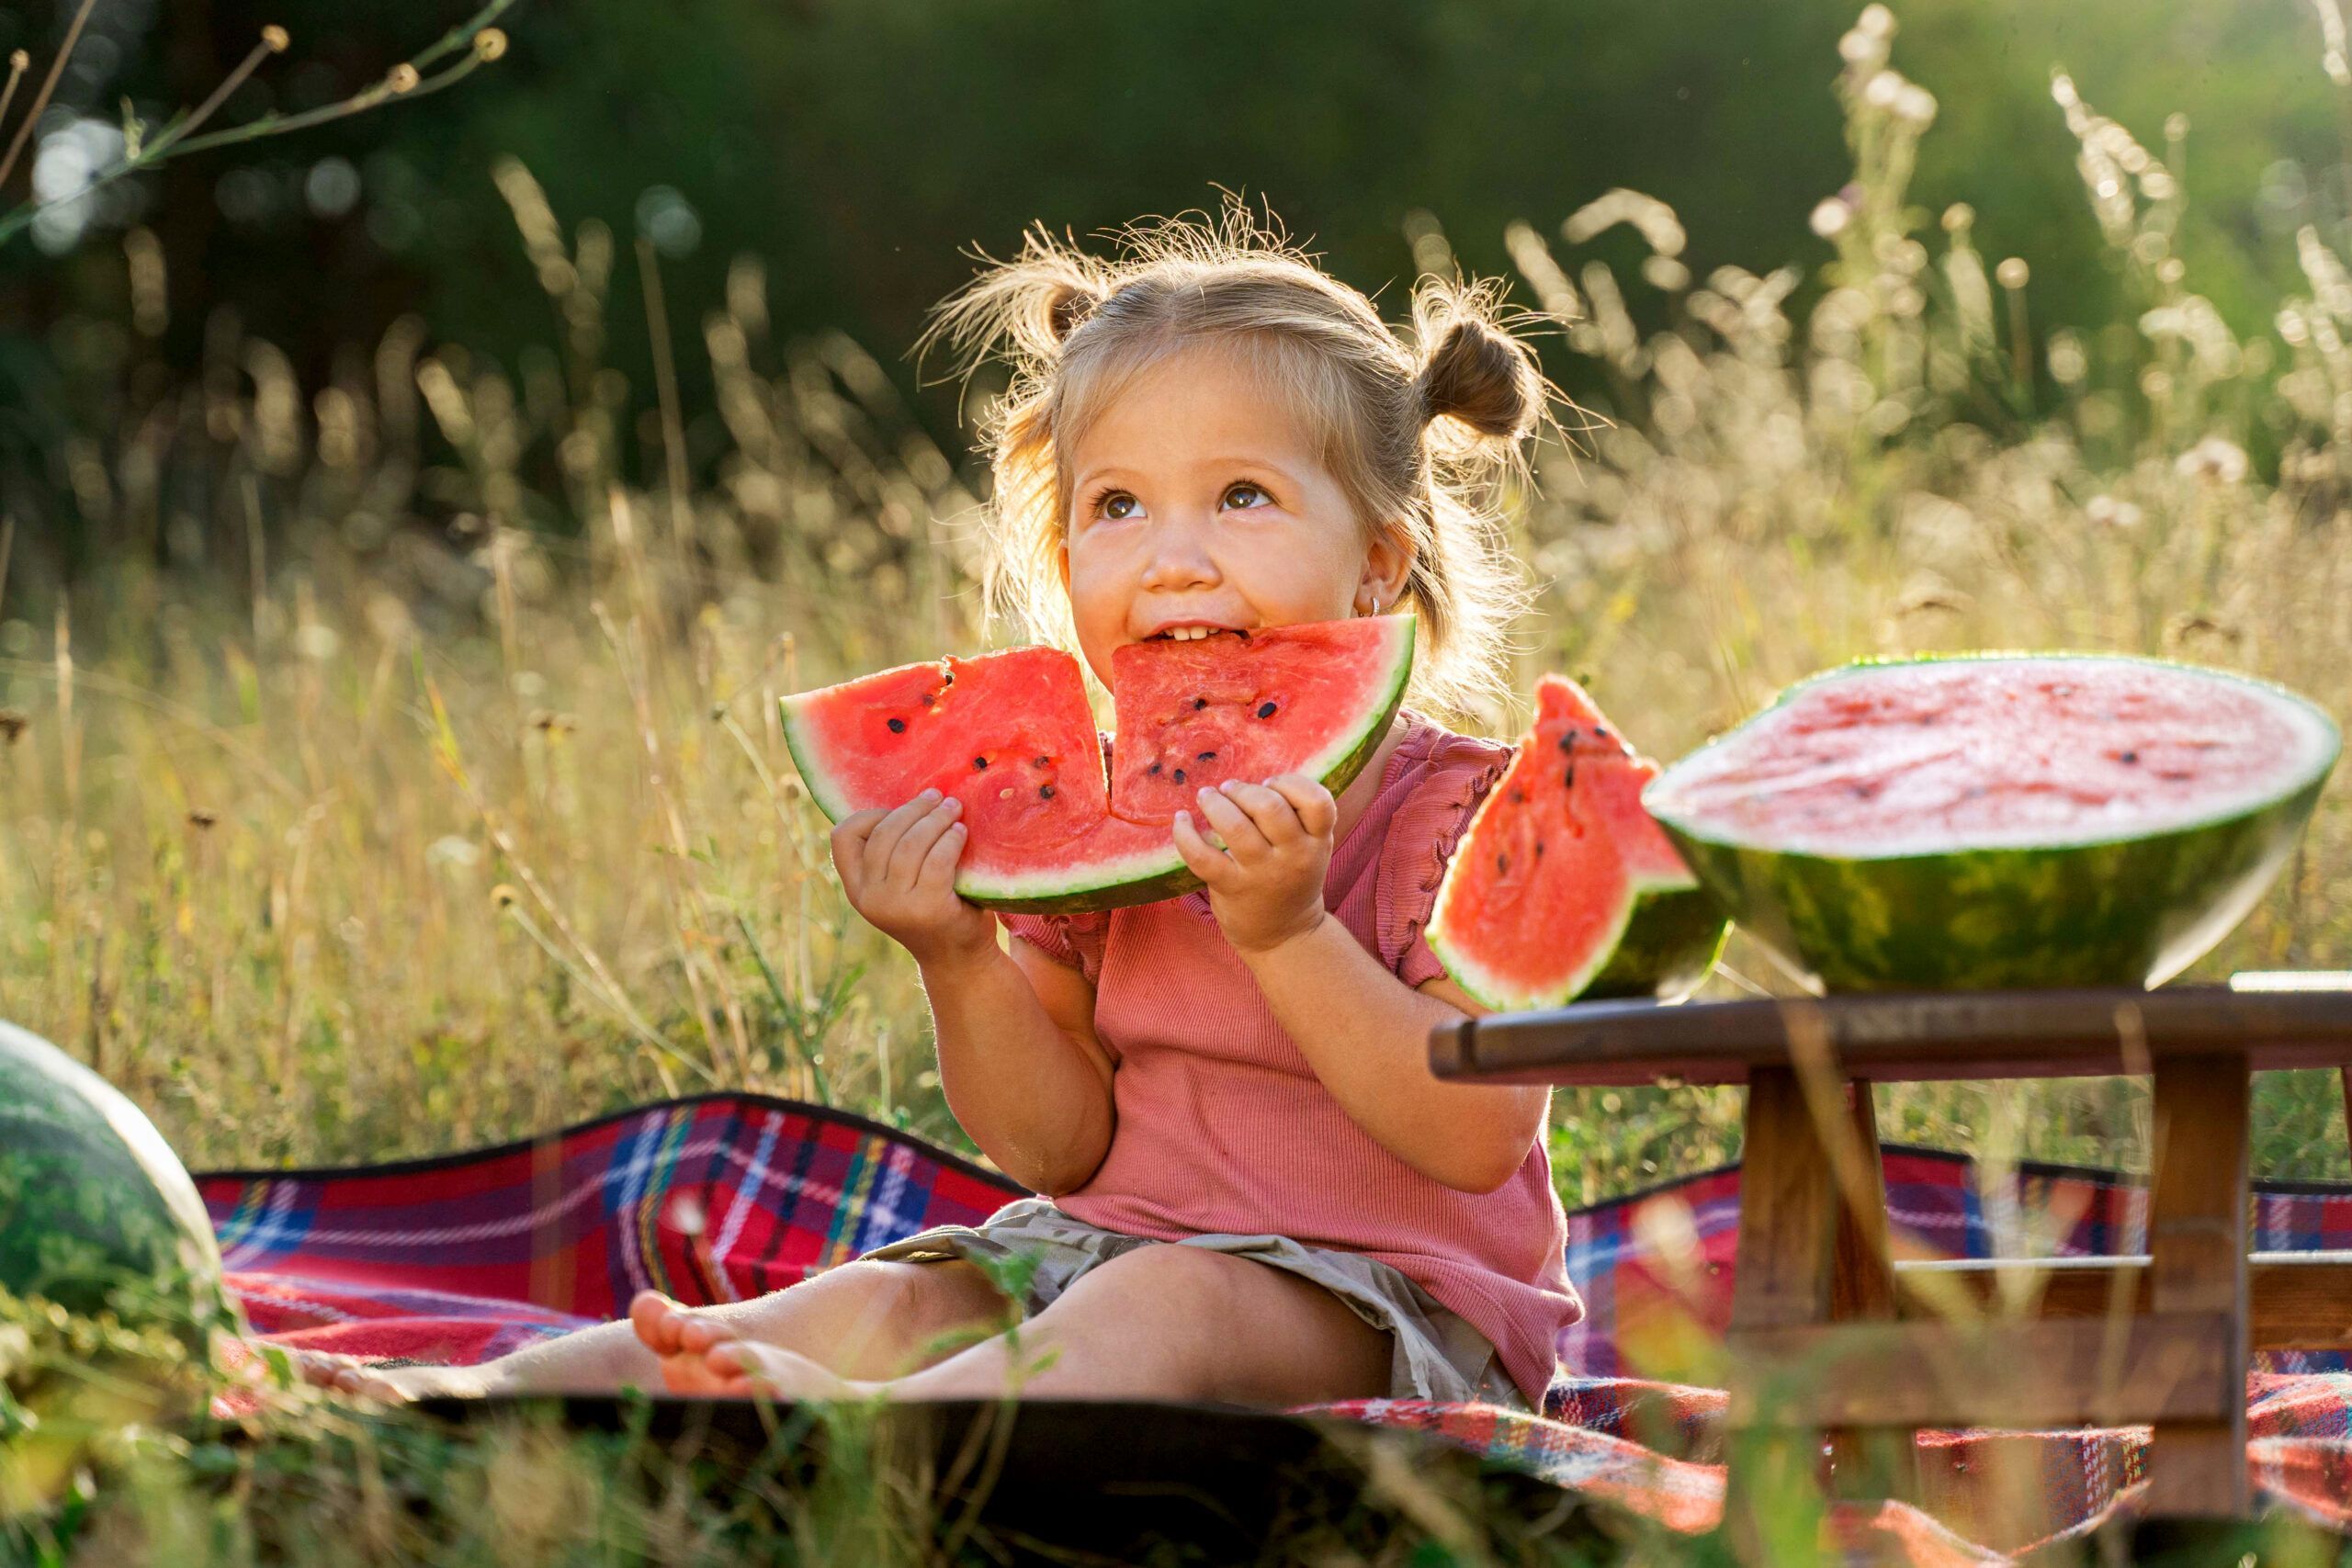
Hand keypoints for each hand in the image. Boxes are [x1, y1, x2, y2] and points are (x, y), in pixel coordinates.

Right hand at [832, 789, 996, 968]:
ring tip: (954, 809)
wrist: (959, 960)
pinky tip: (961, 832)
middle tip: (938, 797)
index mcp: (857, 890)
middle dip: (913, 809)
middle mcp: (870, 899)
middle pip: (883, 834)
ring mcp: (898, 906)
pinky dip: (950, 840)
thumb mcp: (900, 886)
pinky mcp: (929, 909)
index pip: (842, 838)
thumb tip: (910, 796)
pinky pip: (937, 860)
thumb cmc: (932, 910)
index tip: (898, 811)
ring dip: (935, 819)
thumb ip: (892, 855)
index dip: (869, 815)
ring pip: (911, 844)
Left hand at [1171, 774, 1336, 956]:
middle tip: (1230, 789)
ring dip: (1215, 802)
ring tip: (1207, 797)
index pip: (1318, 802)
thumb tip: (1250, 780)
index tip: (1270, 785)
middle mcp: (1294, 857)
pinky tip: (1182, 820)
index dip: (1291, 783)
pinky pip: (1201, 855)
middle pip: (1271, 807)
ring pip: (1235, 826)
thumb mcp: (1311, 849)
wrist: (1284, 936)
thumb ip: (1297, 819)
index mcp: (1317, 842)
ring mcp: (1262, 874)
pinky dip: (1185, 833)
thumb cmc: (1292, 880)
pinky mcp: (1231, 888)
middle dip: (1244, 790)